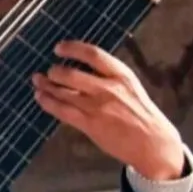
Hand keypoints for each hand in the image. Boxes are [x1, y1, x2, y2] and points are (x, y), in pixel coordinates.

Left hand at [34, 41, 189, 182]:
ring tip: (38, 82)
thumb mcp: (131, 88)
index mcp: (122, 76)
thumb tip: (81, 69)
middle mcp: (108, 88)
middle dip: (55, 71)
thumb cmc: (142, 114)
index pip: (93, 54)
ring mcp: (97, 106)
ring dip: (45, 85)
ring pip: (62, 92)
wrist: (155, 144)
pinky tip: (40, 98)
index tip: (58, 48)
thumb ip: (109, 78)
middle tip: (49, 72)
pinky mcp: (90, 124)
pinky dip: (47, 102)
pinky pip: (61, 110)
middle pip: (71, 74)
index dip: (72, 48)